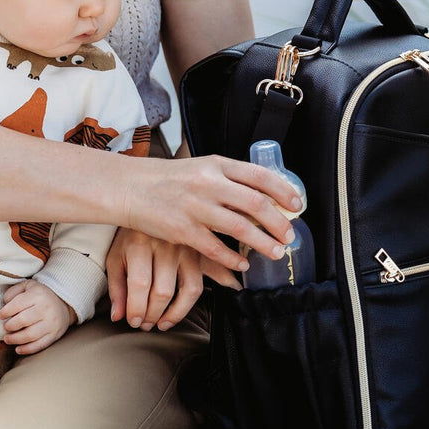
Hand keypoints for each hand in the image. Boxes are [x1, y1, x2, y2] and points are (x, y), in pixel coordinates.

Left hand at [0, 280, 75, 355]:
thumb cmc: (41, 295)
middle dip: (10, 326)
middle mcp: (45, 309)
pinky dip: (27, 349)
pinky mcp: (54, 335)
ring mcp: (51, 323)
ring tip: (8, 339)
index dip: (5, 312)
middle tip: (5, 327)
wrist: (64, 303)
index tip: (1, 316)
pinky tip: (18, 349)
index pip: (17, 304)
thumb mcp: (28, 286)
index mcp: (37, 295)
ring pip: (30, 335)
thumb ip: (14, 291)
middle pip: (23, 320)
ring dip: (15, 339)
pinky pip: (39, 345)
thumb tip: (5, 303)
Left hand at [106, 229, 205, 330]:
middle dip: (152, 315)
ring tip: (162, 323)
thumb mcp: (115, 257)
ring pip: (189, 290)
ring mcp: (186, 247)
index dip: (137, 308)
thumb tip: (119, 316)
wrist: (150, 207)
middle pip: (163, 291)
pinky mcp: (200, 252)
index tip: (133, 321)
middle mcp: (166, 244)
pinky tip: (180, 312)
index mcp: (139, 243)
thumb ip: (116, 288)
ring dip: (175, 314)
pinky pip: (203, 282)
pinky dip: (195, 302)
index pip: (140, 284)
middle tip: (145, 324)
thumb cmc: (131, 236)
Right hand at [116, 154, 298, 275]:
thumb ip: (229, 180)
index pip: (260, 176)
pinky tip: (242, 263)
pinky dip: (233, 257)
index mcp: (216, 165)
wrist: (130, 187)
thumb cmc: (168, 179)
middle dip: (279, 223)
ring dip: (263, 243)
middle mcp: (208, 183)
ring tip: (275, 252)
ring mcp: (195, 207)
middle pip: (256, 204)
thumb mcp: (201, 168)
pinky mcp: (182, 229)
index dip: (284, 191)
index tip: (297, 205)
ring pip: (240, 228)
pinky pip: (215, 247)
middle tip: (290, 235)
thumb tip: (264, 198)